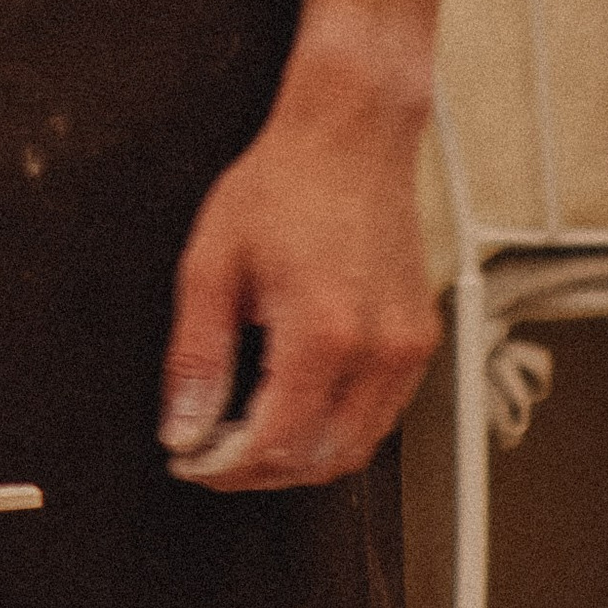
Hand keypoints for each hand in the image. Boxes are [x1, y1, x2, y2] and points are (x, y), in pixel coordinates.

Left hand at [158, 66, 439, 489]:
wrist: (351, 135)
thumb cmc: (286, 182)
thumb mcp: (212, 262)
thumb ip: (197, 355)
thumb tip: (186, 426)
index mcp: (323, 331)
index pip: (275, 444)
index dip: (226, 468)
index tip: (192, 460)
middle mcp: (378, 349)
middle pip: (321, 461)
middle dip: (261, 472)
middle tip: (214, 454)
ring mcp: (408, 347)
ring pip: (358, 448)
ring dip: (301, 458)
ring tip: (249, 436)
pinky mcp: (422, 339)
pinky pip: (382, 415)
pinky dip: (338, 429)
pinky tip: (298, 405)